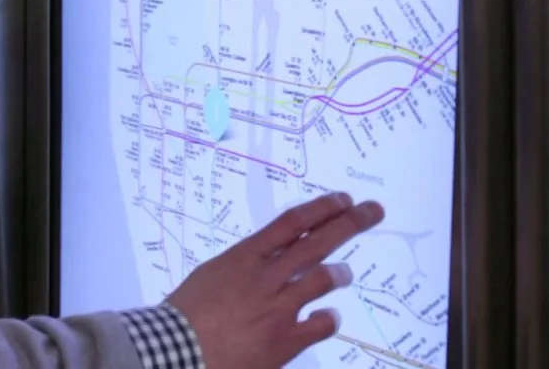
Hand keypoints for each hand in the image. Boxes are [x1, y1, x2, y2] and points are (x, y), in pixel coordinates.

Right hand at [166, 192, 383, 367]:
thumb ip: (245, 265)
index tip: (342, 200)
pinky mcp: (284, 340)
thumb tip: (270, 257)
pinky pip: (320, 324)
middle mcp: (265, 277)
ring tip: (345, 272)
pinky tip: (328, 316)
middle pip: (316, 242)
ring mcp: (277, 308)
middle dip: (349, 223)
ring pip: (322, 279)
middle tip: (372, 211)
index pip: (291, 223)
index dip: (321, 208)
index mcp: (244, 257)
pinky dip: (328, 318)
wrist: (176, 349)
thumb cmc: (186, 312)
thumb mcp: (213, 274)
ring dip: (339, 273)